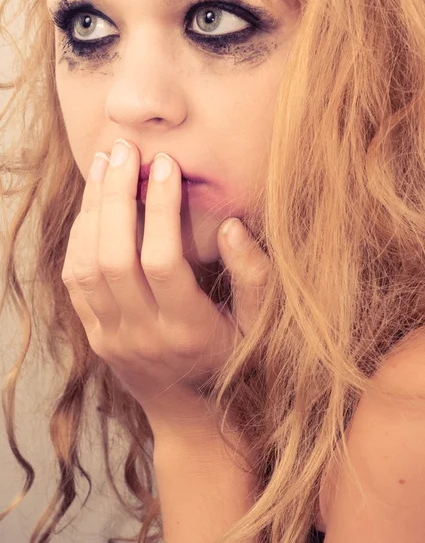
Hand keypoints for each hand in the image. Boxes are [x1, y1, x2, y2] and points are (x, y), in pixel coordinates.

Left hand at [61, 139, 269, 427]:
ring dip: (92, 211)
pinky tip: (92, 206)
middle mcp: (142, 336)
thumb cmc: (234, 362)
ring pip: (86, 266)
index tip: (166, 165)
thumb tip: (231, 227)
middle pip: (114, 258)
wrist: (193, 414)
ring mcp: (112, 338)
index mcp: (188, 331)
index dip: (161, 209)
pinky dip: (79, 238)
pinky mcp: (95, 336)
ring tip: (104, 165)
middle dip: (117, 197)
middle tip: (124, 151)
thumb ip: (253, 277)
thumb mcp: (261, 325)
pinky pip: (74, 281)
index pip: (162, 261)